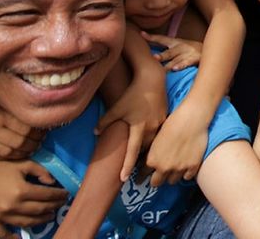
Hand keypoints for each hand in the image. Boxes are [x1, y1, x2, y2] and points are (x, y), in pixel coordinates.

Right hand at [0, 95, 42, 159]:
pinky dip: (10, 157)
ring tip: (32, 149)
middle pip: (20, 141)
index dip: (38, 132)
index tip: (44, 131)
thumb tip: (33, 120)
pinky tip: (17, 154)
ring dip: (24, 152)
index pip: (26, 127)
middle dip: (34, 143)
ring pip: (10, 152)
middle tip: (41, 142)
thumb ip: (10, 112)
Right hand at [0, 158, 66, 238]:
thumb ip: (40, 171)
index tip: (66, 194)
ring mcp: (1, 216)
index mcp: (22, 190)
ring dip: (40, 221)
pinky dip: (12, 237)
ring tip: (49, 217)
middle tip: (60, 205)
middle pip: (39, 210)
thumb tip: (53, 181)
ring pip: (26, 223)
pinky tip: (20, 238)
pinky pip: (3, 233)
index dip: (59, 195)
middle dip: (53, 207)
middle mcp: (13, 206)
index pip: (47, 195)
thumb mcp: (21, 164)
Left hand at [94, 59, 166, 180]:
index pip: (132, 152)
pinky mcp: (164, 118)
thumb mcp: (117, 107)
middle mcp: (151, 129)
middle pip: (145, 150)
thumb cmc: (133, 94)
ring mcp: (159, 124)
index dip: (127, 166)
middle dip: (139, 161)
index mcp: (138, 128)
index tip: (123, 179)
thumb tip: (94, 132)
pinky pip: (158, 134)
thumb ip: (105, 121)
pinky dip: (153, 140)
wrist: (153, 80)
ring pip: (153, 143)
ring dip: (147, 151)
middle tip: (133, 172)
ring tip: (142, 160)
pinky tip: (150, 141)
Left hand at [144, 105, 208, 185]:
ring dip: (171, 176)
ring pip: (172, 181)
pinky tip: (185, 167)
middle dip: (156, 179)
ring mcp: (179, 168)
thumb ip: (150, 152)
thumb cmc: (172, 122)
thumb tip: (146, 160)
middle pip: (156, 183)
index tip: (140, 180)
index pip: (142, 175)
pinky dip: (185, 173)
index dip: (141, 177)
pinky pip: (187, 177)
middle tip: (157, 176)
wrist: (192, 118)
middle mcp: (164, 167)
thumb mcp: (155, 137)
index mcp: (152, 160)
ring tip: (173, 169)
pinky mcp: (193, 166)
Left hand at [145, 32, 202, 70]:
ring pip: (176, 60)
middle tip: (153, 58)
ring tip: (161, 69)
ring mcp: (188, 53)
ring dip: (169, 65)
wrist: (210, 49)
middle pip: (169, 53)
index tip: (141, 34)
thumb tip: (150, 54)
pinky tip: (176, 69)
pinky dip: (181, 66)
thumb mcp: (179, 46)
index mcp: (175, 42)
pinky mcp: (195, 59)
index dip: (152, 37)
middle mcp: (180, 47)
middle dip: (161, 56)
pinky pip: (187, 63)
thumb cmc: (190, 50)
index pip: (162, 39)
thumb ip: (166, 50)